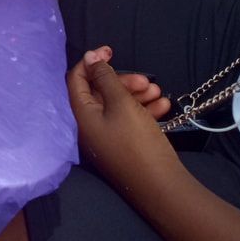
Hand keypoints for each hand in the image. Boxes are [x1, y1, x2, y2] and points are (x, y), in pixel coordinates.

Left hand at [68, 49, 179, 192]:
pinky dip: (143, 110)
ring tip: (158, 92)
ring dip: (137, 95)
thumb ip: (105, 77)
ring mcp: (105, 137)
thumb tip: (89, 57)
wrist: (163, 189)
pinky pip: (128, 120)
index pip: (76, 79)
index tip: (111, 51)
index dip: (92, 62)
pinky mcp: (122, 145)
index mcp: (79, 114)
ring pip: (117, 105)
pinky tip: (164, 106)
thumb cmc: (136, 142)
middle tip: (145, 80)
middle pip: (99, 92)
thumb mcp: (121, 103)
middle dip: (123, 81)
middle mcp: (88, 126)